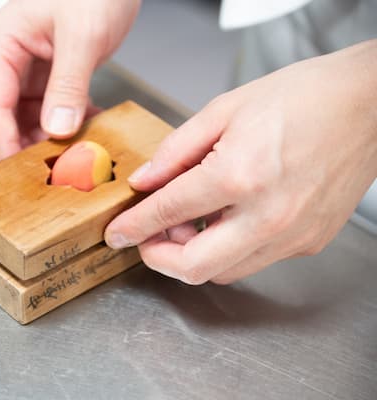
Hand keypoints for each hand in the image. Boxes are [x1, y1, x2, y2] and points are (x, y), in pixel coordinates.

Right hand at [0, 0, 140, 159]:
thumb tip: (56, 130)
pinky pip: (48, 115)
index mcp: (1, 43)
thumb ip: (68, 84)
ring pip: (23, 122)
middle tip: (51, 169)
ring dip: (45, 142)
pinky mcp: (48, 78)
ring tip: (74, 156)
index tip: (20, 173)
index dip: (5, 142)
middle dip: (21, 146)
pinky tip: (87, 135)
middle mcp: (6, 59)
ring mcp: (26, 70)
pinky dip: (64, 129)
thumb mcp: (83, 35)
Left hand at [105, 40, 376, 284]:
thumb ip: (176, 151)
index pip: (168, 213)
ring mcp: (292, 235)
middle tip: (146, 238)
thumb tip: (145, 181)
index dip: (133, 227)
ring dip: (193, 256)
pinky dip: (227, 249)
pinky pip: (254, 260)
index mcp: (240, 175)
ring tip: (187, 222)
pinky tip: (223, 220)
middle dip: (158, 258)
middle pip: (194, 267)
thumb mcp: (224, 110)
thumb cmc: (303, 97)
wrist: (368, 104)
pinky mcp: (309, 242)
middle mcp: (268, 215)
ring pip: (224, 272)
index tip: (116, 233)